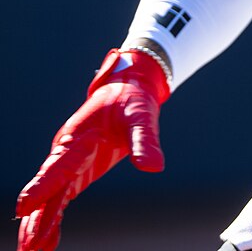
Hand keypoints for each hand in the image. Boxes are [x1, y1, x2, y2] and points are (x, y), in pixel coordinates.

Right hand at [15, 49, 170, 250]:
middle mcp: (69, 151)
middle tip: (28, 245)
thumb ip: (145, 142)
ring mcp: (70, 162)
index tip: (25, 206)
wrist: (126, 89)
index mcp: (81, 137)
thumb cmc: (132, 103)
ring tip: (31, 250)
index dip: (43, 186)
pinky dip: (53, 217)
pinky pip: (61, 196)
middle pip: (49, 186)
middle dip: (37, 216)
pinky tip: (46, 241)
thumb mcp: (142, 117)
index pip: (60, 164)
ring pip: (50, 195)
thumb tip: (154, 167)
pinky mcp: (77, 170)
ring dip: (40, 221)